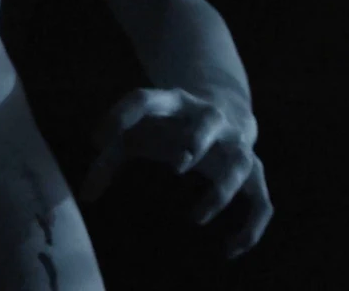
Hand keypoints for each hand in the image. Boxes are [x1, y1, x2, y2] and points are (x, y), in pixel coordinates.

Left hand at [78, 87, 272, 260]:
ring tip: (195, 217)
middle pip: (209, 121)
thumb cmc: (167, 127)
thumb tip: (86, 195)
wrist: (225, 108)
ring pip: (240, 163)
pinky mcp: (254, 172)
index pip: (147, 99)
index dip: (123, 114)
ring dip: (222, 188)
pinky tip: (230, 249)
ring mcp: (236, 143)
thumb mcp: (137, 133)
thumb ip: (108, 159)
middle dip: (196, 141)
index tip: (99, 139)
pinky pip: (262, 202)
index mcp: (174, 103)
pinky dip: (251, 226)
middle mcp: (210, 118)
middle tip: (176, 167)